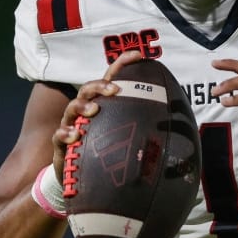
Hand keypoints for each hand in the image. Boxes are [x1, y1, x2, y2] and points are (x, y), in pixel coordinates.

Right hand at [52, 50, 143, 175]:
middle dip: (101, 85)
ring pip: (72, 108)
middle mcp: (85, 113)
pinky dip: (66, 133)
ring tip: (94, 109)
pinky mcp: (62, 146)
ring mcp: (72, 127)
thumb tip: (178, 120)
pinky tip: (75, 135)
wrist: (85, 181)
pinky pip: (59, 136)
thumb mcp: (127, 137)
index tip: (137, 56)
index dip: (122, 65)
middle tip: (115, 89)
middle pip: (89, 89)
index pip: (111, 80)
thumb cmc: (108, 153)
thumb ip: (146, 126)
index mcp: (103, 106)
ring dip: (82, 105)